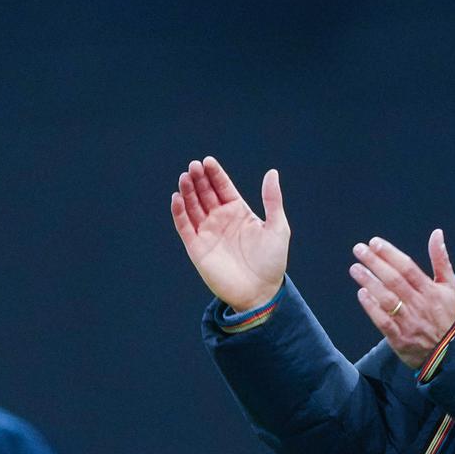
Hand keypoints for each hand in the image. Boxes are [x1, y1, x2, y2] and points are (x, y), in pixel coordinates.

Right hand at [170, 157, 289, 312]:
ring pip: (193, 207)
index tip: (208, 161)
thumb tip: (272, 172)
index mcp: (239, 212)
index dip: (215, 174)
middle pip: (205, 194)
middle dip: (199, 179)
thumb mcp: (277, 227)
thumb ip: (272, 200)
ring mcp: (208, 233)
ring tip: (185, 177)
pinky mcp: (196, 248)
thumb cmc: (272, 261)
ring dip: (188, 191)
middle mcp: (221, 220)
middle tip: (194, 166)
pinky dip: (179, 212)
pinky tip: (177, 198)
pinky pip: (184, 226)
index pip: (223, 188)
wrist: (260, 292)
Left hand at [349, 230, 454, 368]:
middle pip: (394, 280)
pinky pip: (383, 321)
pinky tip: (361, 294)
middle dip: (375, 263)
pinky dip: (372, 308)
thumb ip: (441, 259)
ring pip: (387, 299)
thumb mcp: (449, 286)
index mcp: (431, 290)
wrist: (449, 351)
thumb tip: (436, 233)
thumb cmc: (446, 314)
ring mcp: (408, 322)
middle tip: (358, 249)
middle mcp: (419, 304)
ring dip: (369, 282)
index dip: (390, 254)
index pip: (408, 268)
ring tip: (355, 268)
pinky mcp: (399, 338)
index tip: (375, 243)